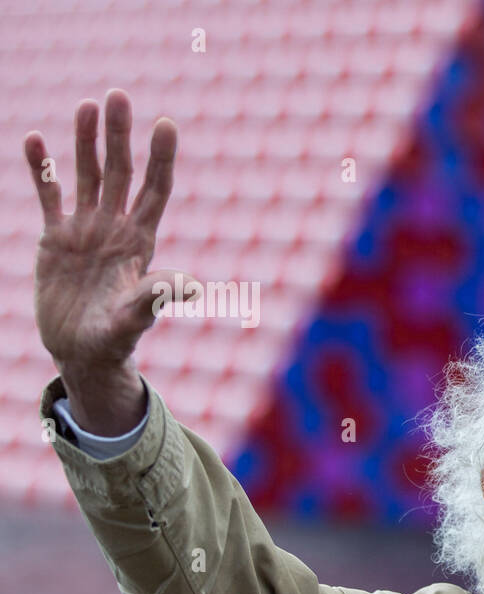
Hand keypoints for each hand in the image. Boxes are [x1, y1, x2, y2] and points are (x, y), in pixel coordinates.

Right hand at [24, 90, 181, 433]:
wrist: (82, 352)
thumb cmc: (115, 340)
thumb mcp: (136, 319)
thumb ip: (157, 298)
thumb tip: (192, 285)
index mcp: (140, 243)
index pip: (155, 190)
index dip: (160, 158)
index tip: (165, 123)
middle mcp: (115, 229)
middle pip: (121, 172)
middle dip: (120, 135)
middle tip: (118, 95)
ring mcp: (86, 231)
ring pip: (87, 175)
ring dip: (86, 141)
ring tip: (88, 104)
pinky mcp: (56, 239)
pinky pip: (49, 196)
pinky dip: (42, 169)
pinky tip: (36, 141)